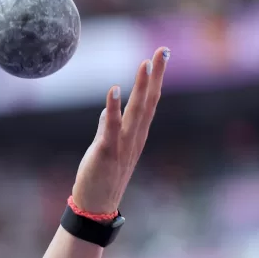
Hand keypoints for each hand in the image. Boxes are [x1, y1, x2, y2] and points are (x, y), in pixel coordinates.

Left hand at [71, 47, 168, 213]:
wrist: (96, 206)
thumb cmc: (101, 177)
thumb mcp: (106, 147)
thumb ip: (108, 127)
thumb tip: (109, 111)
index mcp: (137, 135)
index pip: (149, 102)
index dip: (155, 79)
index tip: (160, 56)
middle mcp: (135, 137)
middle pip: (148, 102)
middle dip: (155, 76)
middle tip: (162, 51)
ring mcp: (123, 144)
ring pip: (135, 111)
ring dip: (141, 87)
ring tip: (146, 63)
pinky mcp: (107, 151)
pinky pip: (111, 127)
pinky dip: (114, 108)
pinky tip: (114, 90)